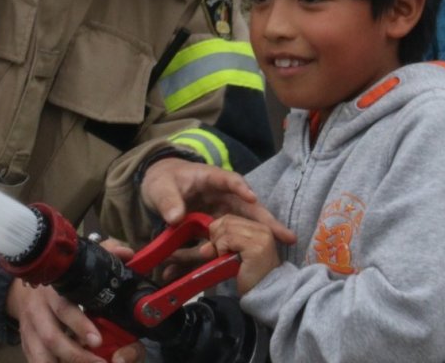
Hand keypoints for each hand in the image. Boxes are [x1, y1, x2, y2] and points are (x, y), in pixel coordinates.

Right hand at [6, 240, 144, 362]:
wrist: (23, 291)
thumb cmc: (61, 280)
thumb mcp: (81, 263)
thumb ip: (106, 254)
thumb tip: (126, 253)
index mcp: (53, 290)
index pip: (63, 308)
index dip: (79, 325)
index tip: (97, 340)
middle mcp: (38, 311)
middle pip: (52, 338)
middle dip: (76, 355)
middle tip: (100, 362)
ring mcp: (29, 331)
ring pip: (41, 355)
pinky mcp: (26, 346)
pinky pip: (35, 361)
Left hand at [140, 157, 295, 245]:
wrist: (157, 190)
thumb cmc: (162, 181)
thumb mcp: (160, 188)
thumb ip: (168, 201)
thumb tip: (176, 218)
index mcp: (211, 178)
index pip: (229, 180)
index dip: (241, 188)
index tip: (252, 198)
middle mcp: (221, 196)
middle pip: (247, 207)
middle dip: (267, 221)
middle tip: (286, 236)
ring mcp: (220, 213)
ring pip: (242, 226)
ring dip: (259, 238)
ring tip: (278, 251)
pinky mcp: (213, 229)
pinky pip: (222, 241)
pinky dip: (226, 253)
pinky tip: (242, 265)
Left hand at [205, 214, 280, 294]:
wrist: (264, 294)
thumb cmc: (250, 277)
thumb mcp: (234, 255)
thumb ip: (221, 245)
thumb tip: (203, 248)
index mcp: (260, 227)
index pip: (230, 218)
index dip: (218, 231)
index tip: (218, 247)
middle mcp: (262, 228)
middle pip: (227, 221)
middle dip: (217, 237)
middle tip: (220, 254)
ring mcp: (260, 236)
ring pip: (226, 229)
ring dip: (219, 245)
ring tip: (225, 259)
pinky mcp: (255, 246)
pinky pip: (228, 239)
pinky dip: (222, 249)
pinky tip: (227, 260)